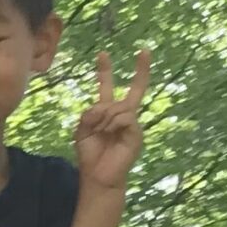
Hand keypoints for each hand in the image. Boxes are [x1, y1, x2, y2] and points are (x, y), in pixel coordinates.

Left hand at [73, 48, 150, 192]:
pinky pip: (125, 117)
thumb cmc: (90, 154)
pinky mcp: (136, 132)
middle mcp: (122, 116)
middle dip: (141, 70)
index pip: (107, 88)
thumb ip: (89, 114)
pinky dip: (112, 124)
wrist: (98, 175)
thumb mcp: (82, 130)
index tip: (103, 54)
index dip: (105, 71)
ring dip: (104, 118)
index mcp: (106, 113)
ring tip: (100, 133)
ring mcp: (131, 124)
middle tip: (144, 51)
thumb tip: (103, 107)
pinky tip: (108, 133)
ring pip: (119, 106)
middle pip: (134, 90)